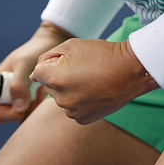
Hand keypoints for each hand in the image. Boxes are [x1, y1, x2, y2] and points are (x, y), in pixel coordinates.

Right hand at [0, 22, 72, 123]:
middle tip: (35, 95)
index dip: (9, 113)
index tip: (23, 104)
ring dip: (34, 107)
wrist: (50, 45)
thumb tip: (18, 108)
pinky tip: (44, 92)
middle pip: (11, 117)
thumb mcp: (24, 64)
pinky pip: (33, 111)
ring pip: (24, 116)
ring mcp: (19, 98)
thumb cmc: (33, 50)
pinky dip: (40, 105)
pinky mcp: (31, 99)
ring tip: (40, 90)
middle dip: (25, 110)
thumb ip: (18, 85)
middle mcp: (6, 94)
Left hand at [30, 38, 158, 124]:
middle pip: (49, 86)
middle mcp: (61, 99)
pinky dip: (80, 100)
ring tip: (90, 79)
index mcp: (55, 79)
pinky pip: (73, 108)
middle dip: (58, 77)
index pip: (38, 72)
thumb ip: (46, 58)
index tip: (70, 61)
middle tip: (82, 69)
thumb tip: (33, 75)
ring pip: (61, 97)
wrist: (130, 71)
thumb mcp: (70, 45)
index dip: (52, 63)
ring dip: (69, 89)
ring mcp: (73, 111)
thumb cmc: (100, 54)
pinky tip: (94, 91)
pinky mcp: (84, 119)